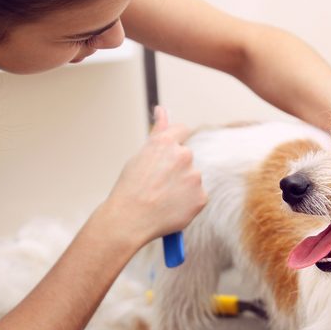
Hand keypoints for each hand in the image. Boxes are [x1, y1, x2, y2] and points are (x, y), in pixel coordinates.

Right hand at [102, 106, 206, 248]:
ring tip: (161, 199)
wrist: (129, 220)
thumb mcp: (140, 156)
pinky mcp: (201, 197)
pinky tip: (170, 209)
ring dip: (182, 186)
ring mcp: (194, 177)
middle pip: (186, 157)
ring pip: (191, 178)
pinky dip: (187, 203)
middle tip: (157, 185)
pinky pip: (197, 197)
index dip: (175, 141)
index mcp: (166, 142)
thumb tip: (162, 109)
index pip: (182, 130)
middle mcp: (184, 155)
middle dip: (176, 169)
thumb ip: (158, 132)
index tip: (169, 153)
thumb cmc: (130, 188)